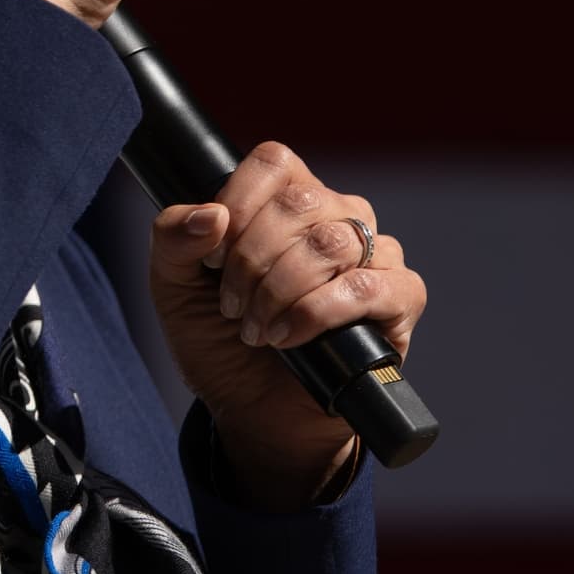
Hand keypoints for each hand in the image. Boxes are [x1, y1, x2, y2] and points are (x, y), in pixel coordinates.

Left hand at [148, 142, 427, 509]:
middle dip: (251, 261)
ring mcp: (374, 255)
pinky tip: (289, 337)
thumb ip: (173, 239)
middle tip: (231, 307)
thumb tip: (210, 215)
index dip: (237, 204)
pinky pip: (370, 285)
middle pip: (300, 202)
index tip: (212, 258)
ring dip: (279, 291)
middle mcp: (336, 215)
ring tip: (256, 329)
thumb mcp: (173, 286)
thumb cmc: (218, 338)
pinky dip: (317, 312)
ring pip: (331, 242)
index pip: (273, 162)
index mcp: (285, 198)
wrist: (253, 411)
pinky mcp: (400, 299)